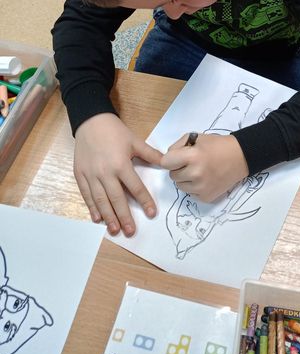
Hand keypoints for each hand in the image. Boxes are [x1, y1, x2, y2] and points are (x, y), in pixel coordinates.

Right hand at [74, 113, 161, 236]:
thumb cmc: (114, 131)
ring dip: (108, 217)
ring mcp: (91, 175)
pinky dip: (92, 208)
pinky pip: (87, 195)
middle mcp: (105, 173)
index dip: (144, 201)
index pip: (135, 187)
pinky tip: (97, 219)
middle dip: (124, 216)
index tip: (151, 213)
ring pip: (100, 200)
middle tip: (131, 231)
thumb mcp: (134, 141)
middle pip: (117, 199)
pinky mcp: (80, 175)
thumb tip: (165, 163)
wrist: (90, 121)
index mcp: (121, 164)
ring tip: (115, 230)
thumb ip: (150, 154)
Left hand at [160, 132, 248, 202]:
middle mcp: (195, 174)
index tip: (178, 157)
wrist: (240, 157)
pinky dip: (194, 186)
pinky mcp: (206, 197)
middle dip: (178, 168)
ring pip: (180, 186)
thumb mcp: (195, 138)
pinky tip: (205, 178)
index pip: (165, 163)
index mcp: (192, 156)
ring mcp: (201, 188)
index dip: (170, 159)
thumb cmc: (217, 145)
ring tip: (199, 170)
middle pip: (172, 175)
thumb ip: (177, 147)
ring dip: (185, 179)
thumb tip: (166, 160)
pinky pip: (190, 193)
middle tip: (191, 163)